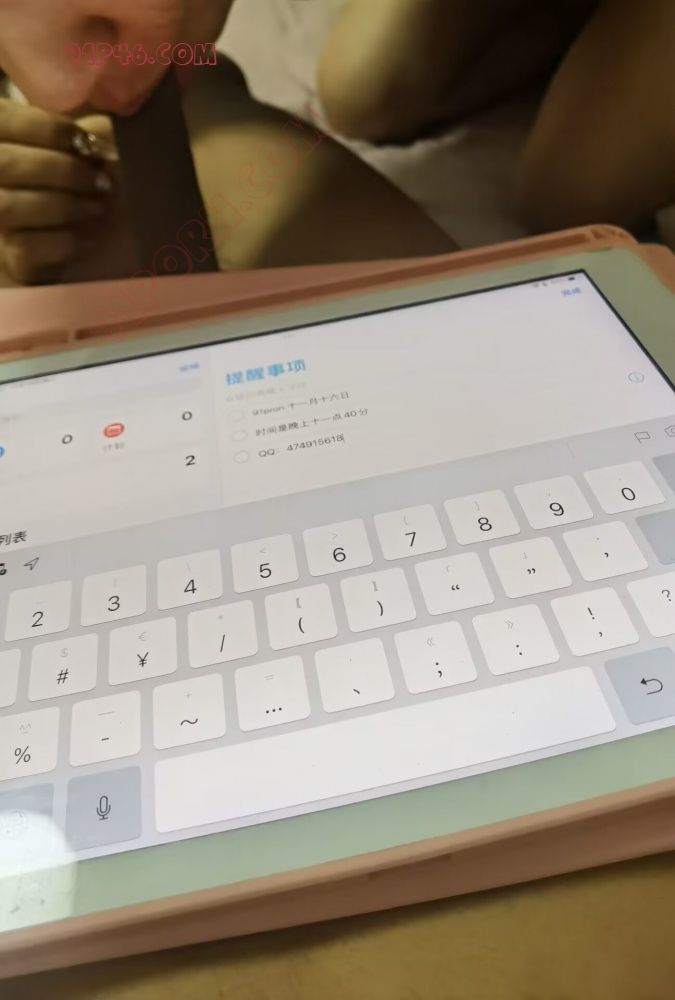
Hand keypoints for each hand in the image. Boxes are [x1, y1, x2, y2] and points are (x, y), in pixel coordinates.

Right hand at [0, 100, 114, 283]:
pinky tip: (88, 241)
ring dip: (62, 205)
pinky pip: (24, 248)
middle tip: (101, 182)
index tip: (86, 142)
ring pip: (7, 206)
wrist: (107, 256)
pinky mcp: (10, 260)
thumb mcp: (92, 156)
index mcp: (3, 142)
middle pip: (4, 163)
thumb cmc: (94, 194)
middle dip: (61, 169)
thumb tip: (99, 136)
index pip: (4, 119)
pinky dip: (63, 242)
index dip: (45, 126)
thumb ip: (92, 134)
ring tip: (97, 209)